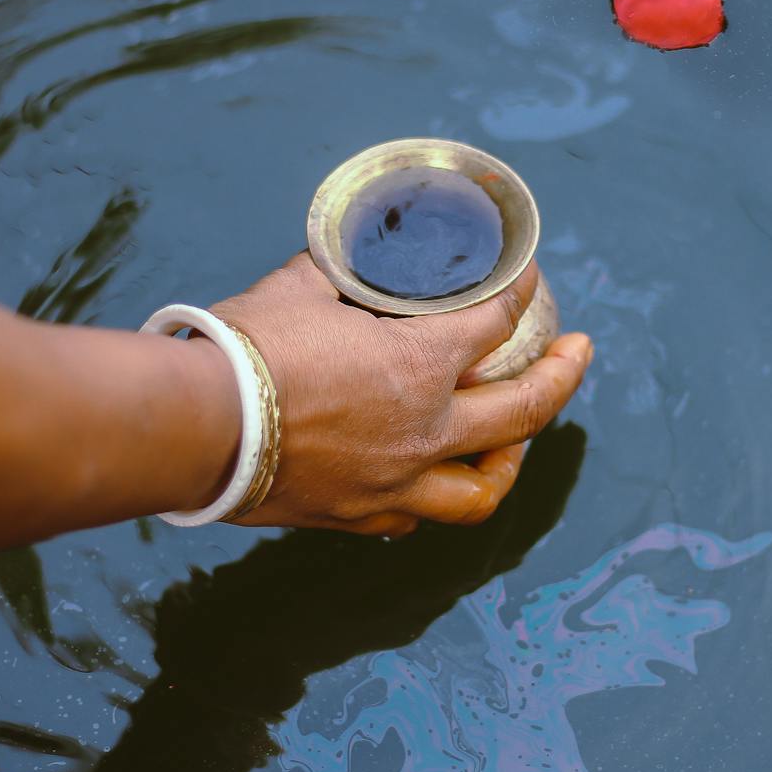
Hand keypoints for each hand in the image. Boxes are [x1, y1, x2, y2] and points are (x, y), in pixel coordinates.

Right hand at [211, 253, 591, 535]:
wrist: (193, 427)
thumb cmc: (242, 348)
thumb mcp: (299, 288)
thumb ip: (337, 274)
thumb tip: (346, 255)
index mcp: (419, 367)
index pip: (497, 324)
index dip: (521, 294)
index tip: (529, 279)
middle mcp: (424, 433)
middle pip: (524, 411)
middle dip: (562, 377)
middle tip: (578, 352)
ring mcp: (394, 485)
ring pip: (481, 489)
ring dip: (510, 462)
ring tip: (518, 442)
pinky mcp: (357, 516)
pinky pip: (416, 516)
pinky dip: (434, 496)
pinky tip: (434, 479)